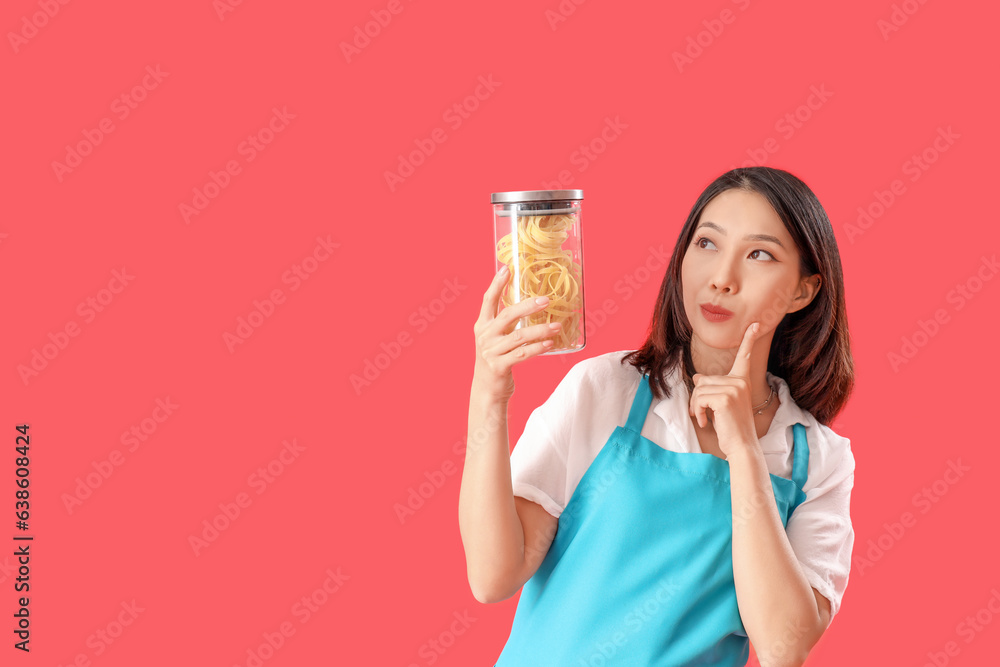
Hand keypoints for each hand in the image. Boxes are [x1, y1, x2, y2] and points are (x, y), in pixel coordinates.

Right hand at [472, 266, 561, 401]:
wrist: (486, 389)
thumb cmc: (496, 358)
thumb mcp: (494, 337)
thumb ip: (506, 322)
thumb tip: (531, 303)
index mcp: (482, 325)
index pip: (488, 300)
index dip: (497, 284)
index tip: (507, 268)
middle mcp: (484, 336)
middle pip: (507, 315)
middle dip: (527, 306)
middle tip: (546, 300)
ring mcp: (491, 352)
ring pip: (519, 337)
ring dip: (540, 330)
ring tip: (557, 326)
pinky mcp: (499, 367)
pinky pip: (522, 355)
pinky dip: (538, 348)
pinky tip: (550, 343)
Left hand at [688, 321, 763, 457]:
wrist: (741, 446)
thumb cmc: (731, 427)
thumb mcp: (720, 404)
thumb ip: (712, 388)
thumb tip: (697, 378)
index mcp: (742, 381)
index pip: (745, 356)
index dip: (749, 339)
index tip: (756, 324)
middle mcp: (740, 382)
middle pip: (703, 380)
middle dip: (697, 399)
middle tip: (702, 413)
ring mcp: (734, 389)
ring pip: (698, 390)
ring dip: (695, 407)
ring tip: (704, 418)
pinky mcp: (725, 398)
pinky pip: (699, 398)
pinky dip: (696, 412)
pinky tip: (705, 422)